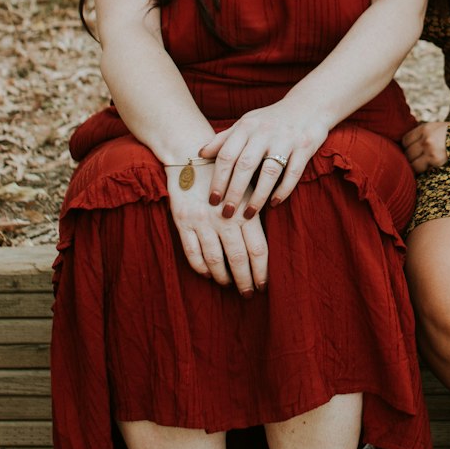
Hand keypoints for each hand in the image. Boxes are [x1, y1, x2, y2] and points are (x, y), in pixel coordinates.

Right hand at [166, 164, 268, 295]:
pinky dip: (200, 267)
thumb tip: (266, 245)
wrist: (191, 154)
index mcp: (245, 210)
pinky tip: (208, 274)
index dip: (261, 271)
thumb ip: (256, 212)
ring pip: (214, 260)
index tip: (264, 285)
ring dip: (223, 277)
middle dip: (244, 280)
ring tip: (230, 285)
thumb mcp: (247, 187)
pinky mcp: (183, 222)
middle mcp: (224, 218)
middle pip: (237, 259)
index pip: (257, 249)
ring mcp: (202, 221)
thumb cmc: (227, 172)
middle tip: (248, 294)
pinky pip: (192, 252)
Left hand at [198, 98, 329, 218]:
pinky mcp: (305, 146)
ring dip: (258, 196)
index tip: (212, 200)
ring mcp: (286, 139)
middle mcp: (264, 132)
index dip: (218, 179)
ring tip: (248, 214)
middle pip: (245, 165)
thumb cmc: (271, 120)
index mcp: (247, 126)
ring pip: (269, 172)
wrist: (309, 105)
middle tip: (227, 213)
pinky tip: (274, 203)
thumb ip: (224, 138)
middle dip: (234, 192)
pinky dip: (283, 190)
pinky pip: (293, 173)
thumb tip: (200, 154)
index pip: (227, 155)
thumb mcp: (246, 123)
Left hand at [402, 120, 447, 173]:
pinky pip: (420, 168)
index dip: (405, 148)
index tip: (410, 151)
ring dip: (415, 166)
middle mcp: (425, 138)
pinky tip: (428, 168)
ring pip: (412, 163)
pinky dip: (422, 170)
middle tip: (416, 160)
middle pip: (407, 152)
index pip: (405, 140)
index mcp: (425, 128)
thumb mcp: (435, 128)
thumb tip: (405, 147)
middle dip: (410, 158)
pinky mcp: (435, 160)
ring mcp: (430, 149)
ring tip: (421, 166)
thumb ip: (422, 134)